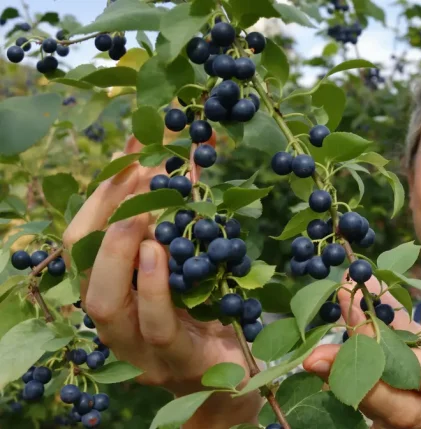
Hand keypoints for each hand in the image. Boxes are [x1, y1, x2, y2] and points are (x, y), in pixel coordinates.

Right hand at [62, 136, 260, 427]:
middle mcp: (114, 317)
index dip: (102, 195)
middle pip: (83, 266)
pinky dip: (156, 288)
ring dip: (119, 253)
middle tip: (137, 177)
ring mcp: (138, 344)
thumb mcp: (196, 255)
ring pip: (105, 303)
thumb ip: (186, 212)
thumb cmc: (210, 309)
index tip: (130, 156)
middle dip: (104, 216)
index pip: (86, 238)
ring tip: (140, 218)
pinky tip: (163, 254)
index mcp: (114, 287)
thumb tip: (191, 148)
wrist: (233, 374)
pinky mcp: (175, 359)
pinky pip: (157, 325)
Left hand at [303, 272, 420, 428]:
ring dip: (342, 379)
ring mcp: (410, 423)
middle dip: (361, 381)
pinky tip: (320, 354)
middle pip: (400, 409)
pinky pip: (360, 404)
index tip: (372, 328)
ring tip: (314, 355)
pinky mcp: (387, 422)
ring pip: (375, 411)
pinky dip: (339, 378)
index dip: (407, 360)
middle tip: (320, 356)